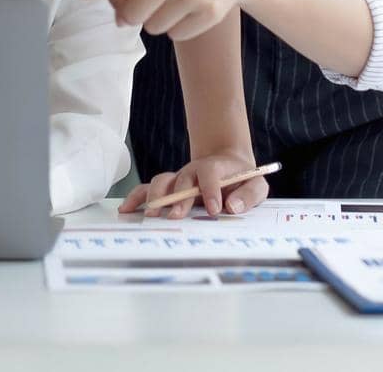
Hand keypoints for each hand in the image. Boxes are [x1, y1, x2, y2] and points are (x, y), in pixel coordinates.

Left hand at [80, 0, 255, 40]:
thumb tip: (120, 18)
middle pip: (133, 14)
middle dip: (135, 14)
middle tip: (149, 3)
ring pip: (153, 28)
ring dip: (160, 20)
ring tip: (178, 1)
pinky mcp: (208, 14)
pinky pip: (176, 35)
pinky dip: (180, 28)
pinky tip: (192, 10)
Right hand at [118, 152, 270, 218]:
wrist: (229, 166)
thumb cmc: (242, 180)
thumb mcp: (256, 184)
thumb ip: (250, 194)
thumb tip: (233, 207)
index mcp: (216, 168)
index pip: (210, 173)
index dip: (211, 189)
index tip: (215, 209)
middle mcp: (193, 171)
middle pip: (183, 179)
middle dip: (178, 198)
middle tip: (176, 216)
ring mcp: (179, 179)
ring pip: (163, 181)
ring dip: (156, 197)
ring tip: (151, 215)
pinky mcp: (168, 188)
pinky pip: (148, 189)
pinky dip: (136, 197)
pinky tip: (126, 209)